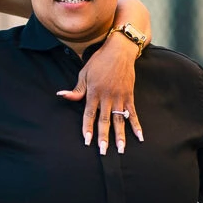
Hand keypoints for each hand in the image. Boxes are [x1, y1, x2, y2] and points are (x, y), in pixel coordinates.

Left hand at [58, 33, 143, 153]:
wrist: (119, 50)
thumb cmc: (99, 62)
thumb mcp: (84, 74)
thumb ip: (76, 90)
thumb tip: (62, 95)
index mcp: (94, 92)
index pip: (89, 114)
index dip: (87, 128)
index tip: (87, 140)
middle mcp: (107, 97)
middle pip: (105, 121)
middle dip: (104, 137)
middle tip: (103, 152)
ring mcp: (120, 98)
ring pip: (119, 120)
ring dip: (120, 136)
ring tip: (121, 150)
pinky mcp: (129, 96)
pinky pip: (133, 114)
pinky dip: (136, 125)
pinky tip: (140, 137)